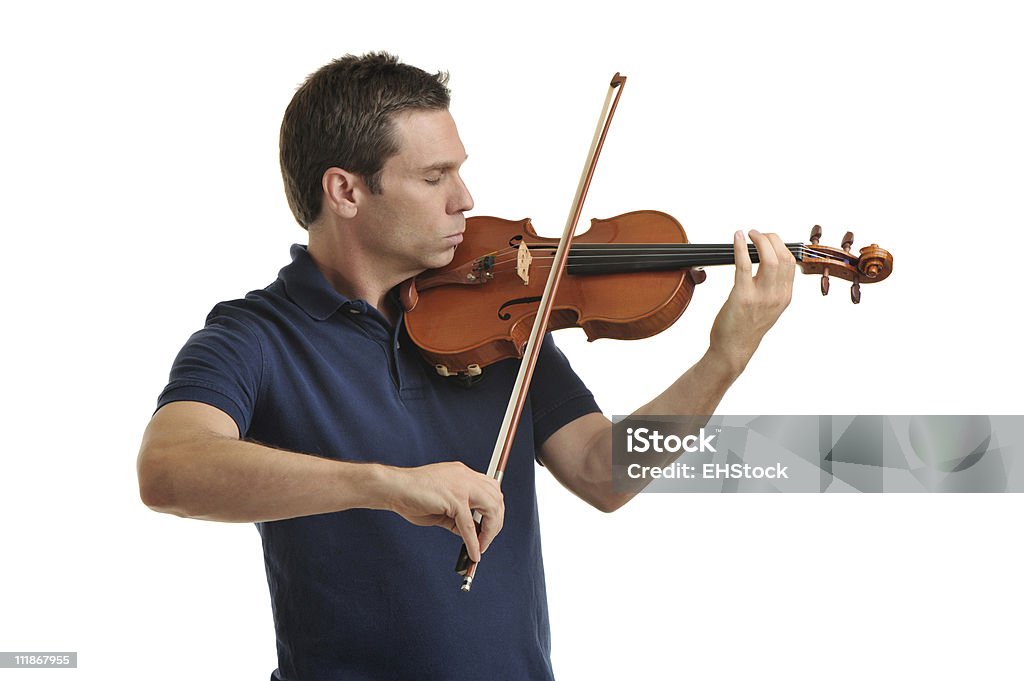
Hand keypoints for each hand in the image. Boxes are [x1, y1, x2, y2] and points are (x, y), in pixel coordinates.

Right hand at [384, 461, 503, 562]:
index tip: (489, 527)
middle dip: (496, 522)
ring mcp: (461, 485)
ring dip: (490, 531)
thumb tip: (472, 535)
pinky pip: (469, 525)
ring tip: (482, 547)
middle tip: (487, 540)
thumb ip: (458, 518)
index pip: (491, 489)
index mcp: (463, 474)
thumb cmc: (412, 496)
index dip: (494, 509)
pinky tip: (473, 554)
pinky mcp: (454, 499)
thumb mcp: (442, 507)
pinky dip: (473, 542)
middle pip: (496, 498)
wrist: (393, 488)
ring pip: (491, 508)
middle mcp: (466, 476)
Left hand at [708, 229, 794, 372]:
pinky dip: (741, 247)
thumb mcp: (768, 308)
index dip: (780, 245)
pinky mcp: (742, 296)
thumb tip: (767, 263)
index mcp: (785, 297)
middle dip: (771, 238)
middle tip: (757, 234)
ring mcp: (761, 296)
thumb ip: (772, 288)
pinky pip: (745, 265)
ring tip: (749, 234)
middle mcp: (777, 296)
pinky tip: (737, 237)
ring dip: (759, 240)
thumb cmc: (746, 328)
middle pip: (783, 256)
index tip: (768, 239)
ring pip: (769, 258)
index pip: (790, 262)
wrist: (733, 349)